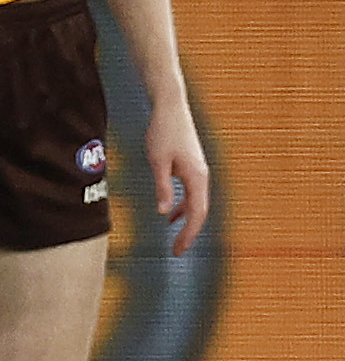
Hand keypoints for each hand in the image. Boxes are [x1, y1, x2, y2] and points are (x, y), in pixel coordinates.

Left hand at [146, 99, 211, 255]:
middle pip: (199, 212)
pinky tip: (170, 215)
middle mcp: (202, 177)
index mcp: (197, 177)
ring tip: (175, 239)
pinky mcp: (191, 167)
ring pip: (196, 204)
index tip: (179, 249)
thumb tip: (164, 213)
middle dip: (189, 233)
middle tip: (177, 251)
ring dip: (186, 221)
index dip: (189, 234)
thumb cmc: (163, 132)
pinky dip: (182, 207)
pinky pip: (190, 194)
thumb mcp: (157, 162)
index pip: (197, 213)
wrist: (170, 109)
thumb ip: (162, 187)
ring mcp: (198, 172)